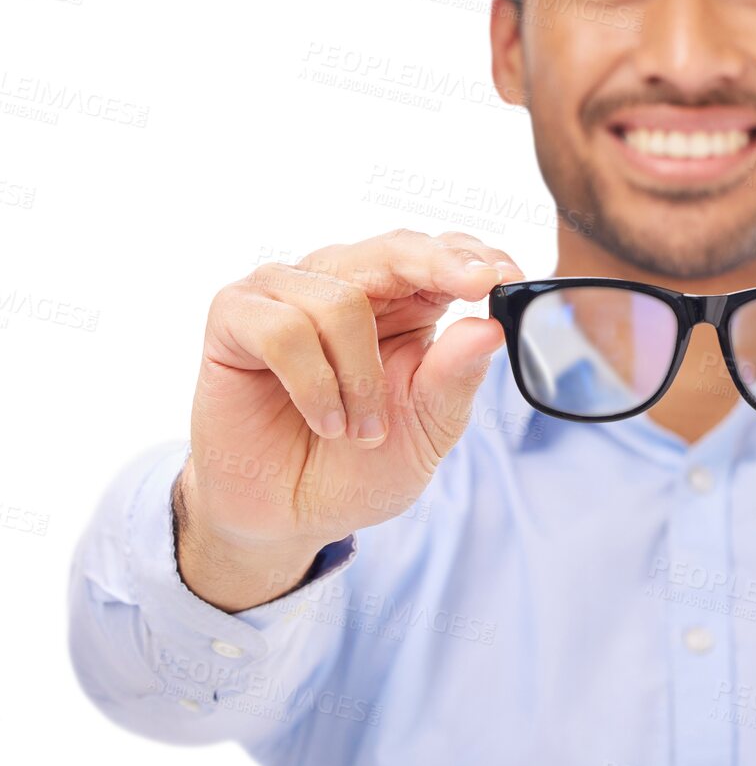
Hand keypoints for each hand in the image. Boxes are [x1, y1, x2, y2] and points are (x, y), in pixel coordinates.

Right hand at [184, 228, 523, 556]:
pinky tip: (324, 420)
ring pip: (340, 302)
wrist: (291, 516)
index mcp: (404, 302)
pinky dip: (312, 385)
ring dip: (359, 380)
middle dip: (439, 266)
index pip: (440, 254)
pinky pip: (283, 329)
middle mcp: (346, 283)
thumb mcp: (426, 430)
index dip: (472, 256)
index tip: (509, 275)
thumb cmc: (360, 466)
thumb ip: (454, 379)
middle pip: (394, 249)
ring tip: (358, 431)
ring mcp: (287, 293)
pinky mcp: (236, 316)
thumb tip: (489, 327)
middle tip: (477, 286)